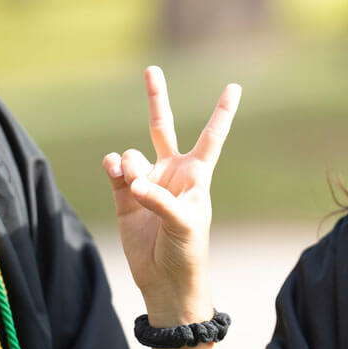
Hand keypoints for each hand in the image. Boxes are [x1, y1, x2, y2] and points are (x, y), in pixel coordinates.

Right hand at [102, 66, 240, 325]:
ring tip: (135, 188)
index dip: (221, 112)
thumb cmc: (188, 251)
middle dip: (156, 99)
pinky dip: (113, 167)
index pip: (211, 136)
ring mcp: (147, 181)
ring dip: (130, 165)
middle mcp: (173, 172)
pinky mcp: (124, 195)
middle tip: (152, 69)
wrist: (165, 279)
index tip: (234, 87)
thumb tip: (132, 181)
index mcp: (198, 175)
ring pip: (132, 154)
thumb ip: (160, 200)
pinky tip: (115, 172)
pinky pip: (115, 169)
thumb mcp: (184, 225)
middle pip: (161, 127)